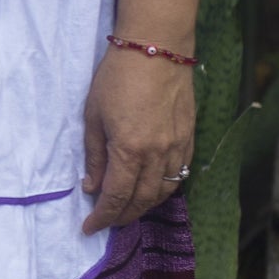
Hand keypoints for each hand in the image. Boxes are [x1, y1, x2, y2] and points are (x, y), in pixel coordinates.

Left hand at [81, 45, 194, 233]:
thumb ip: (94, 153)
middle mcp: (157, 156)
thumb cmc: (116, 77)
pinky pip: (178, 176)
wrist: (155, 50)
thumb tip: (91, 186)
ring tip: (126, 209)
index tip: (89, 228)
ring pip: (163, 193)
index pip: (116, 196)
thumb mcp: (93, 113)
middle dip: (123, 216)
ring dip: (144, 206)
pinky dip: (163, 189)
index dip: (102, 216)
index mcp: (129, 150)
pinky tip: (151, 189)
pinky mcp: (189, 140)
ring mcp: (177, 149)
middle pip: (142, 201)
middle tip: (106, 221)